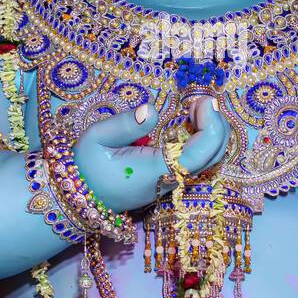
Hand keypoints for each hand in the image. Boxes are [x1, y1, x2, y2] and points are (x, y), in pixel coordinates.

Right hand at [73, 95, 228, 214]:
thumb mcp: (96, 138)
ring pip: (209, 160)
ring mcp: (172, 181)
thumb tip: (153, 111)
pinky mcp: (169, 179)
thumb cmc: (86, 167)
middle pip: (214, 157)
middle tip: (200, 101)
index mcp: (157, 171)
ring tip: (193, 109)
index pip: (201, 153)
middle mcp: (170, 180)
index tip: (202, 101)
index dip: (211, 126)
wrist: (80, 195)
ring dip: (210, 132)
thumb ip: (126, 124)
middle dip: (217, 126)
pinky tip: (187, 122)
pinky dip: (201, 139)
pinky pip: (196, 160)